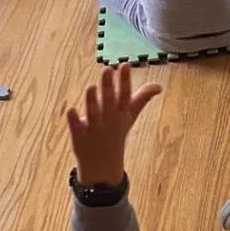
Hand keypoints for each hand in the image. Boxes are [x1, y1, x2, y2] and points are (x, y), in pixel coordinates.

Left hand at [68, 63, 162, 186]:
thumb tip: (159, 86)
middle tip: (107, 70)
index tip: (125, 65)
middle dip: (108, 87)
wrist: (103, 165)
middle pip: (108, 101)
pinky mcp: (79, 137)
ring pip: (93, 113)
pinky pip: (76, 128)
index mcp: (121, 112)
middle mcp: (108, 119)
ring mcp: (94, 129)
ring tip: (91, 87)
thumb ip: (142, 98)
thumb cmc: (116, 132)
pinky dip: (74, 120)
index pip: (124, 95)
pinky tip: (70, 110)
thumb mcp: (130, 115)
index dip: (125, 80)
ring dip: (92, 101)